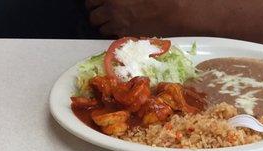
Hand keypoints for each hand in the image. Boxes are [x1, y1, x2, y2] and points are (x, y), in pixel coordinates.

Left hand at [85, 0, 219, 36]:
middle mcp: (111, 8)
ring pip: (100, 27)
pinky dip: (112, 31)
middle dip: (95, 13)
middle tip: (101, 12)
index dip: (92, 2)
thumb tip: (112, 0)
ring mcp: (118, 22)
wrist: (171, 10)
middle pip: (92, 15)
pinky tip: (119, 26)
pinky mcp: (126, 33)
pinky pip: (111, 34)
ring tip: (109, 20)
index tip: (96, 3)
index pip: (90, 0)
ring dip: (102, 24)